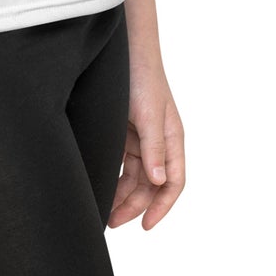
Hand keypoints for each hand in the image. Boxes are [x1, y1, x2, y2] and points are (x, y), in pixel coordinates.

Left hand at [108, 56, 184, 228]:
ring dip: (122, 195)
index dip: (162, 207)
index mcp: (172, 139)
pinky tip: (102, 187)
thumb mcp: (149, 114)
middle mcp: (159, 142)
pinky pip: (122, 164)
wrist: (126, 50)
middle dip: (135, 205)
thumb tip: (159, 181)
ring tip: (104, 212)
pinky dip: (114, 177)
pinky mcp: (124, 132)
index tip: (146, 225)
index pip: (173, 182)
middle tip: (112, 222)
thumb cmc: (142, 78)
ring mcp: (141, 138)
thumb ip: (154, 148)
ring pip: (135, 178)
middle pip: (151, 185)